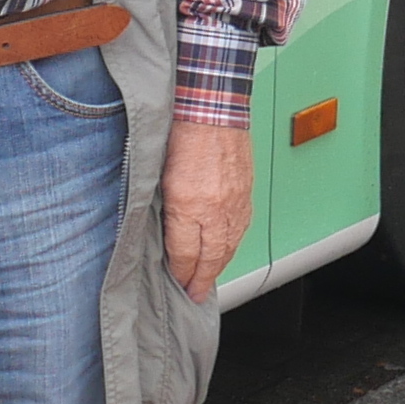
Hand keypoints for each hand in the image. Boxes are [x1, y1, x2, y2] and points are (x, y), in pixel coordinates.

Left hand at [165, 121, 253, 301]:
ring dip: (219, 266)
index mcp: (188, 204)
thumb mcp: (159, 176)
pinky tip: (226, 251)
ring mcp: (234, 203)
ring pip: (229, 246)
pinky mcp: (245, 194)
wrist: (211, 109)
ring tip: (209, 279)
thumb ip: (163, 209)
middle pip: (211, 257)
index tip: (177, 282)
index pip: (185, 253)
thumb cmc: (180, 135)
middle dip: (201, 280)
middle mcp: (214, 208)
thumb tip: (162, 234)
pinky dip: (232, 246)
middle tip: (195, 294)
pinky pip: (240, 229)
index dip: (181, 272)